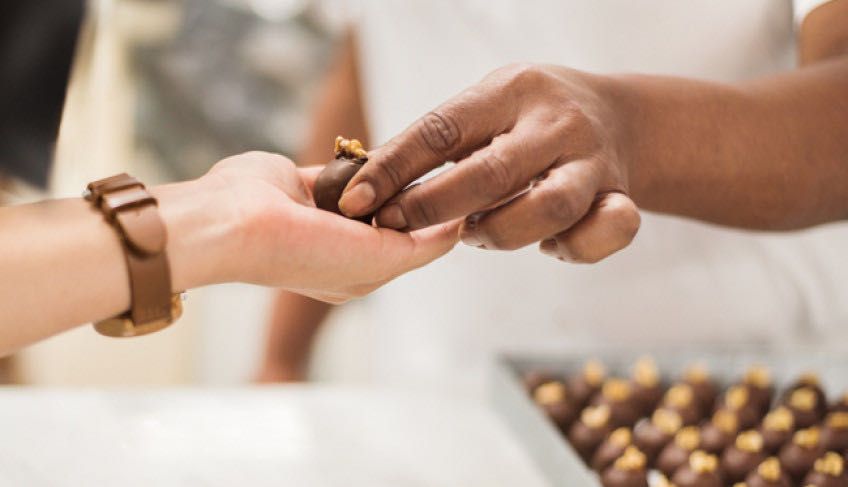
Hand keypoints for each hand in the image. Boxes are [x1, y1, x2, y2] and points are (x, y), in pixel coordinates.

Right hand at [195, 151, 459, 302]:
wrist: (238, 223)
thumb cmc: (304, 253)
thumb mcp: (378, 261)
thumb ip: (422, 247)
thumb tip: (458, 228)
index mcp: (361, 274)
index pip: (414, 245)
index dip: (438, 221)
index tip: (461, 195)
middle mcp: (343, 245)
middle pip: (396, 214)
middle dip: (412, 195)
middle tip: (433, 172)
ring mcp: (324, 214)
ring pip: (374, 188)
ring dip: (389, 175)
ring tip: (407, 160)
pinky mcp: (307, 183)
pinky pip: (346, 167)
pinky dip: (361, 159)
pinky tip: (374, 151)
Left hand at [337, 64, 639, 262]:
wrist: (618, 116)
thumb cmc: (528, 119)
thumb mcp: (485, 108)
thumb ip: (436, 143)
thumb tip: (361, 187)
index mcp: (512, 91)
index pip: (443, 129)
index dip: (393, 167)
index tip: (354, 200)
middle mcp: (557, 123)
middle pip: (492, 174)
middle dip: (434, 208)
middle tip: (396, 225)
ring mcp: (593, 161)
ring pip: (550, 209)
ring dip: (500, 232)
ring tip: (474, 232)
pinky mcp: (622, 196)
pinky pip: (606, 233)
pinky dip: (573, 249)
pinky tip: (548, 244)